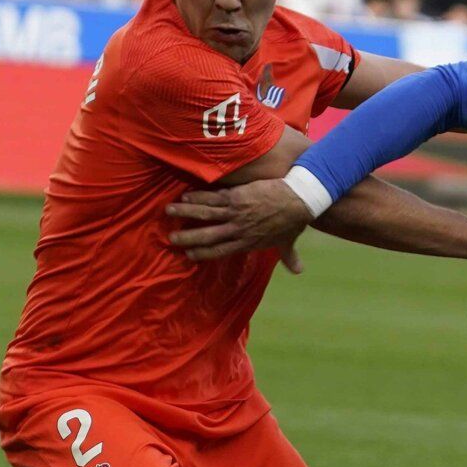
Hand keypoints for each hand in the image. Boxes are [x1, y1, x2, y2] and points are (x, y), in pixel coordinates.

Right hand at [165, 179, 311, 261]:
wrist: (299, 200)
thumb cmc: (294, 221)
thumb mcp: (288, 241)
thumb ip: (289, 257)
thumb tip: (298, 270)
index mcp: (248, 242)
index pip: (220, 251)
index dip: (203, 253)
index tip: (189, 254)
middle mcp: (239, 230)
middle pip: (208, 235)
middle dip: (188, 237)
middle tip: (171, 238)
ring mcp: (236, 212)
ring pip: (205, 214)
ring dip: (185, 212)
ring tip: (168, 211)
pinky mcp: (237, 196)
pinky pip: (212, 198)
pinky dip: (198, 197)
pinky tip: (184, 196)